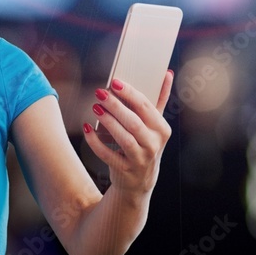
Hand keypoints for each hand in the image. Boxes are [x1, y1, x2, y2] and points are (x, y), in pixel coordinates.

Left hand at [83, 71, 173, 195]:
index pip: (146, 107)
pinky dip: (96, 142)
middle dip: (116, 106)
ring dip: (108, 122)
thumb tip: (167, 73)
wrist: (140, 180)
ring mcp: (140, 159)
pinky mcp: (125, 170)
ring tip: (95, 108)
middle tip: (100, 93)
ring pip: (124, 138)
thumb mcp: (155, 125)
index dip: (130, 93)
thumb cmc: (146, 144)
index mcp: (162, 129)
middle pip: (134, 122)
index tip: (114, 82)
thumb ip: (160, 99)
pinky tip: (88, 129)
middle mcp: (154, 145)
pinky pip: (108, 154)